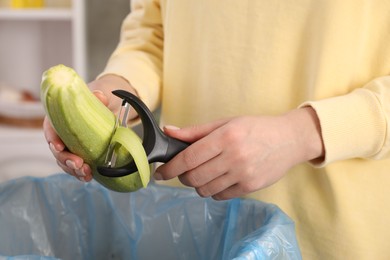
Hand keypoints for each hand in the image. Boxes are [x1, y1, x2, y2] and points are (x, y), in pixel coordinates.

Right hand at [43, 74, 137, 181]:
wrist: (104, 111)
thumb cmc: (94, 103)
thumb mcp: (96, 97)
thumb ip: (97, 97)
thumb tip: (100, 96)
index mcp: (58, 119)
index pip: (50, 129)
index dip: (53, 139)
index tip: (58, 146)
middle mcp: (60, 135)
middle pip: (56, 151)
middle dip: (66, 159)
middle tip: (79, 164)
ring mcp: (68, 147)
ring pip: (64, 162)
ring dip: (74, 170)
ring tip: (86, 173)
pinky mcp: (77, 156)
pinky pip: (75, 168)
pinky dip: (81, 174)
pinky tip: (88, 177)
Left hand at [155, 107, 323, 199]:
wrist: (289, 139)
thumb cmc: (256, 128)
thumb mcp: (226, 122)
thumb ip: (196, 131)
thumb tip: (169, 131)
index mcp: (225, 137)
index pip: (188, 158)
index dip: (170, 168)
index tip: (160, 174)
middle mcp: (234, 157)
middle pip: (194, 177)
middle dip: (182, 177)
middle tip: (183, 171)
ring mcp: (243, 174)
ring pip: (205, 190)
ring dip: (197, 185)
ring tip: (203, 174)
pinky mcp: (250, 187)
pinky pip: (220, 196)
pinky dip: (213, 191)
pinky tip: (218, 180)